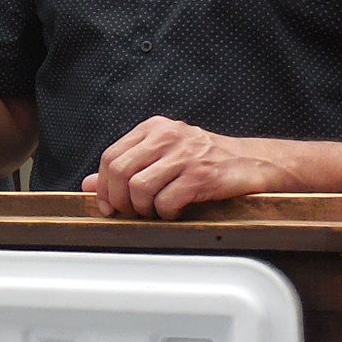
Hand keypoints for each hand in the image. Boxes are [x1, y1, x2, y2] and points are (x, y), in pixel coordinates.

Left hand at [83, 116, 288, 218]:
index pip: (111, 156)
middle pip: (119, 171)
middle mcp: (167, 136)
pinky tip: (177, 211)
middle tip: (131, 212)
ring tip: (157, 210)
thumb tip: (87, 185)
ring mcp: (185, 154)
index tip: (109, 205)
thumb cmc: (206, 161)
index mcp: (154, 128)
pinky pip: (166, 201)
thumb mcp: (163, 156)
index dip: (103, 186)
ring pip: (139, 188)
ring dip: (143, 209)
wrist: (254, 162)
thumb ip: (127, 167)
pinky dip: (166, 214)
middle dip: (119, 200)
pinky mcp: (201, 175)